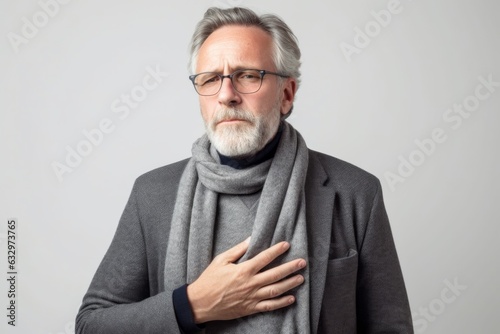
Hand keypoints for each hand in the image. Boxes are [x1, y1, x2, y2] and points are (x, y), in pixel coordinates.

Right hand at [186, 238, 305, 322]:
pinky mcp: (250, 309)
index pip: (264, 258)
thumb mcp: (221, 260)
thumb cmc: (209, 279)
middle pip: (275, 274)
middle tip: (302, 262)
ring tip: (300, 278)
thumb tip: (250, 240)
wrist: (200, 303)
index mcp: (243, 270)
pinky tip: (291, 298)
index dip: (276, 250)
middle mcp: (250, 284)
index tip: (286, 245)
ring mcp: (251, 298)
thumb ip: (237, 250)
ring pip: (275, 290)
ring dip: (290, 284)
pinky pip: (269, 306)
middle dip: (290, 268)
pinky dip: (281, 303)